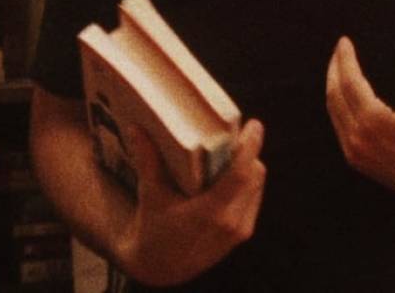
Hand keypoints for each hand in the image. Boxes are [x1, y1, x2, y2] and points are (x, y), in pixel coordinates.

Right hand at [114, 118, 266, 286]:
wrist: (159, 269)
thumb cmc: (153, 232)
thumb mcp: (151, 195)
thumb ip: (148, 160)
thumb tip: (137, 127)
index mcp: (211, 212)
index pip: (241, 174)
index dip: (250, 147)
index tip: (253, 125)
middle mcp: (231, 222)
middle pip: (254, 175)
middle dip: (248, 152)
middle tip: (236, 134)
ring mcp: (239, 230)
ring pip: (257, 187)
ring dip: (249, 167)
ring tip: (232, 152)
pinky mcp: (241, 235)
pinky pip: (253, 199)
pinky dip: (247, 184)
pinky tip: (230, 176)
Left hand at [324, 36, 394, 203]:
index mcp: (376, 123)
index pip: (351, 83)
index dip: (345, 60)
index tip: (343, 41)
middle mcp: (359, 137)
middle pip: (336, 94)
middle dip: (335, 68)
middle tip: (339, 49)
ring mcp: (354, 150)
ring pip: (334, 109)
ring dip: (333, 84)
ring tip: (339, 66)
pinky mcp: (355, 159)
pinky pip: (338, 124)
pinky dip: (337, 103)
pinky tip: (344, 93)